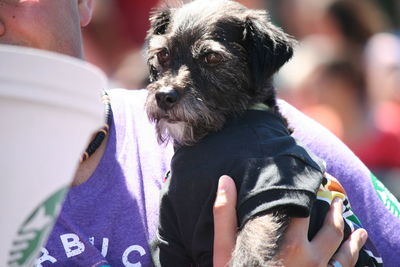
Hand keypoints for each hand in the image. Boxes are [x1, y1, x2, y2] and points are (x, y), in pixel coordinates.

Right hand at [212, 175, 367, 266]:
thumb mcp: (225, 249)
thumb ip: (225, 214)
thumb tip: (225, 179)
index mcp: (288, 244)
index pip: (303, 208)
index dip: (307, 192)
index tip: (311, 181)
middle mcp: (310, 259)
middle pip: (331, 229)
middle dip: (335, 212)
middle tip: (338, 201)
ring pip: (346, 253)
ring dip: (353, 238)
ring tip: (358, 230)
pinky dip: (352, 260)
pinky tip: (354, 255)